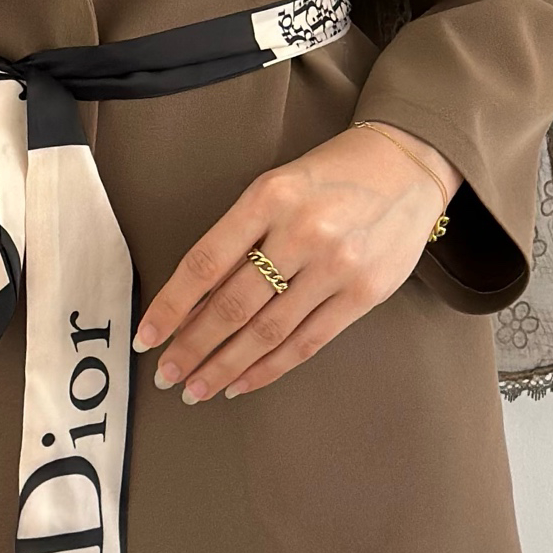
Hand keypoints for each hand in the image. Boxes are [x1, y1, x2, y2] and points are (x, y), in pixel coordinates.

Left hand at [133, 122, 461, 403]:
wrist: (406, 165)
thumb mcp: (278, 187)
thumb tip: (193, 300)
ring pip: (267, 332)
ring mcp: (335, 266)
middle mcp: (300, 231)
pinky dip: (269, 368)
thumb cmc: (330, 176)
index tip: (146, 336)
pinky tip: (242, 383)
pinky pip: (307, 342)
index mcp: (268, 196)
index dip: (171, 305)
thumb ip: (241, 236)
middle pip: (233, 304)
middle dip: (193, 346)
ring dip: (226, 367)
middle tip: (166, 375)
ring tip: (196, 388)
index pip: (205, 261)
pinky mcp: (364, 294)